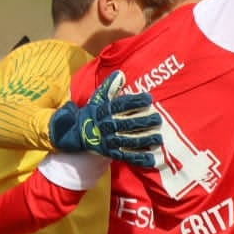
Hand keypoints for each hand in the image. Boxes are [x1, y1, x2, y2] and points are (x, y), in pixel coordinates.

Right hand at [48, 71, 162, 166]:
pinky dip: (139, 159)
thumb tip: (120, 73)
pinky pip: (126, 156)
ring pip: (128, 141)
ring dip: (144, 140)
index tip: (148, 98)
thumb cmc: (92, 114)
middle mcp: (106, 126)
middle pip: (127, 124)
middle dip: (143, 121)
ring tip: (158, 137)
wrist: (75, 133)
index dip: (134, 101)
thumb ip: (110, 87)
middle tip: (158, 119)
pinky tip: (151, 159)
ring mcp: (108, 141)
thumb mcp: (97, 99)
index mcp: (104, 111)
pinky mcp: (110, 153)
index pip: (120, 105)